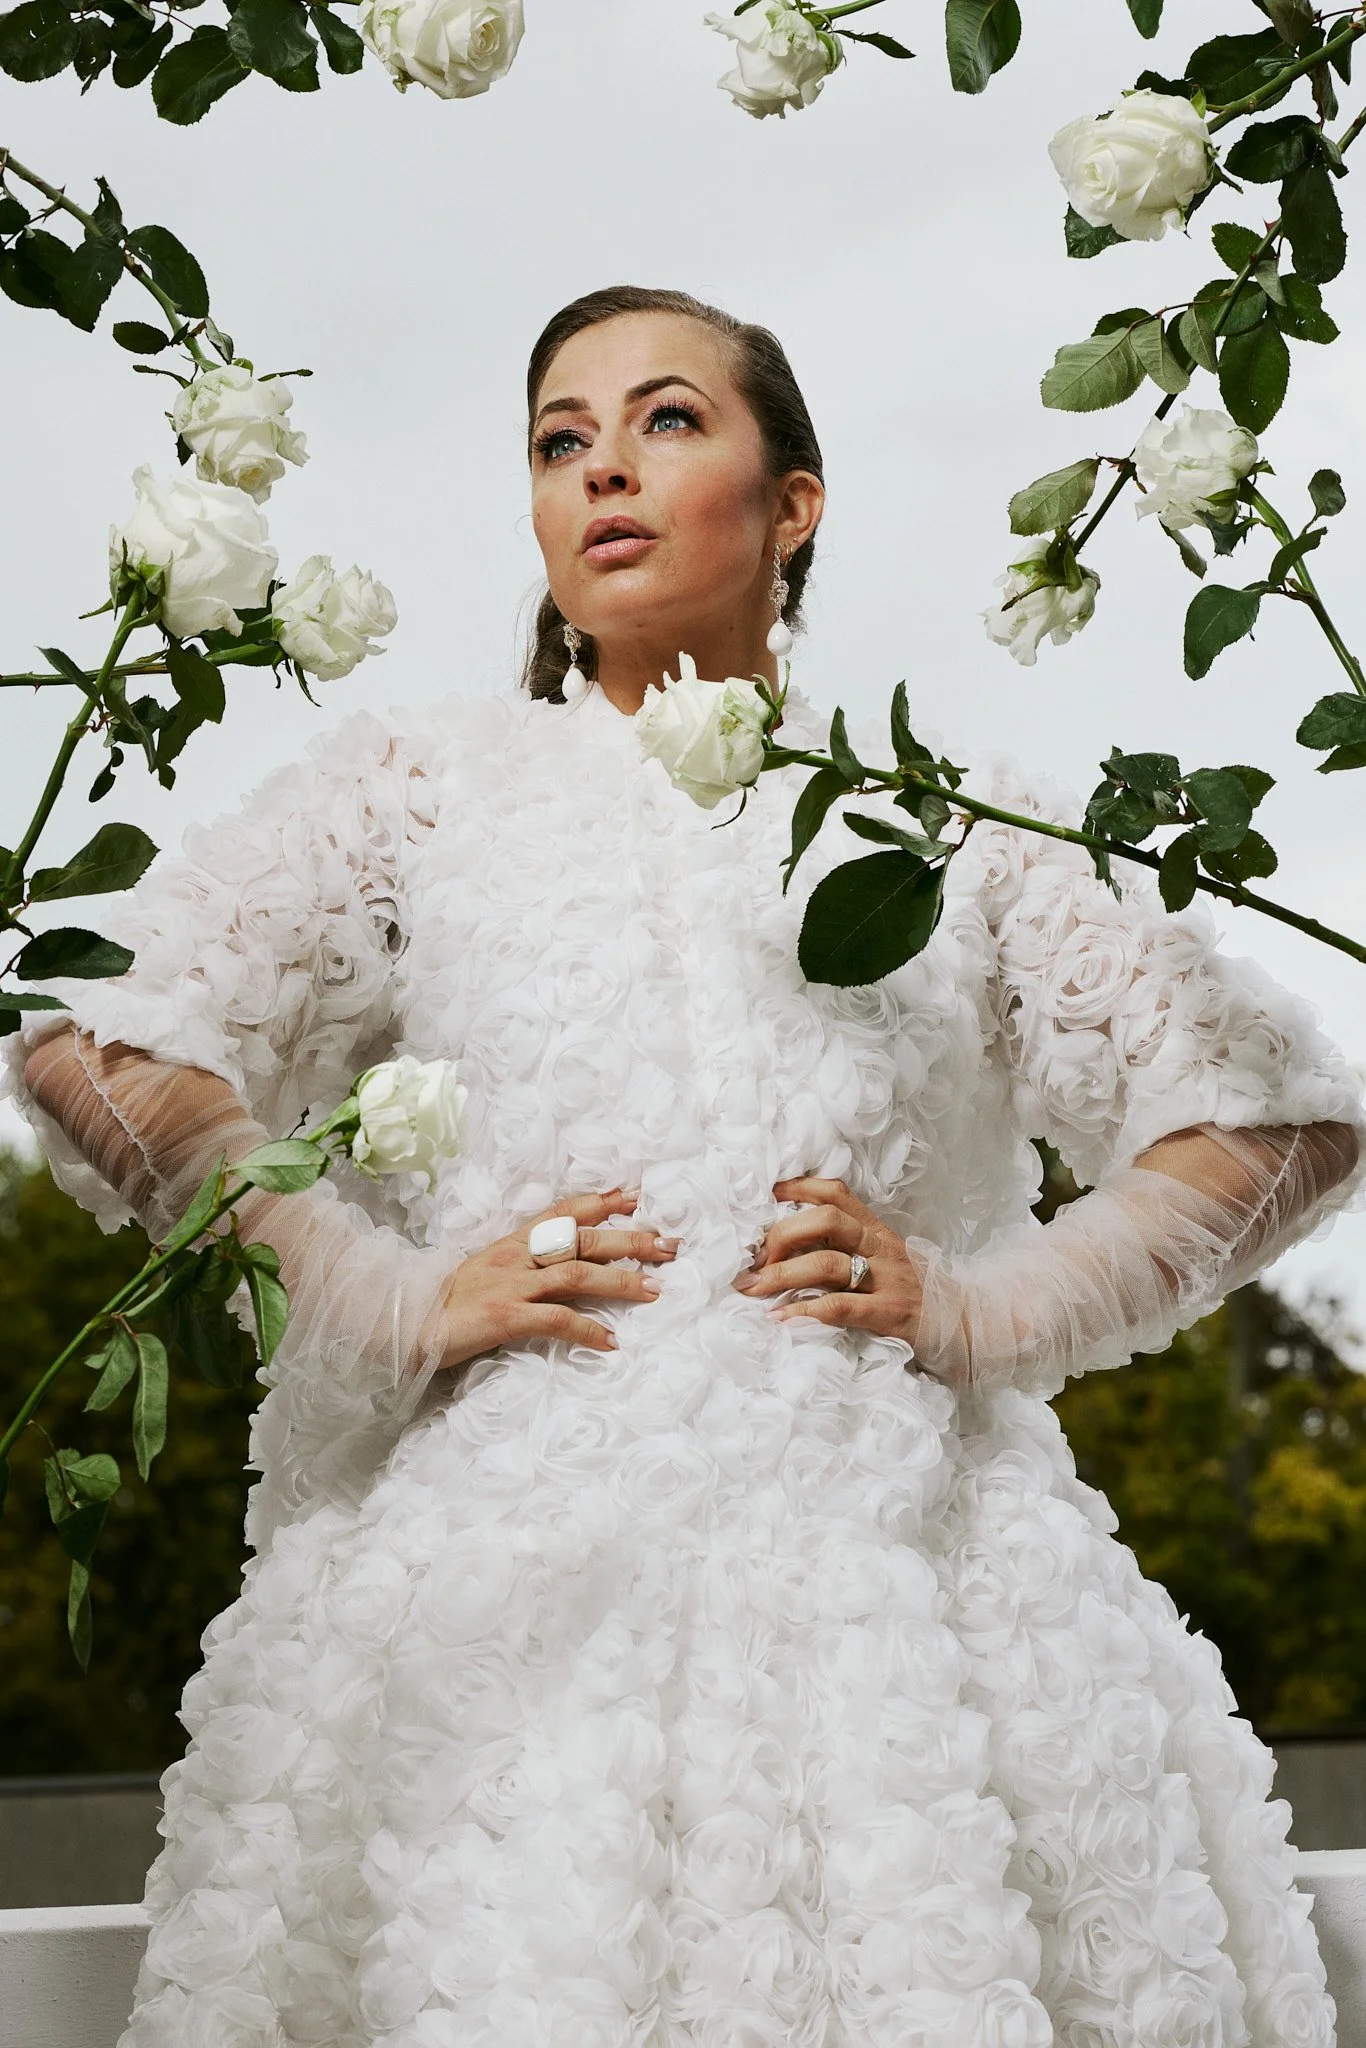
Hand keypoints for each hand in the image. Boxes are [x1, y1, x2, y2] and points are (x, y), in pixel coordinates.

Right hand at [430, 1189, 678, 1371]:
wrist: (408, 1321)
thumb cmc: (448, 1302)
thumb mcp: (487, 1269)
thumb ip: (521, 1262)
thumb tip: (560, 1262)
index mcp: (513, 1243)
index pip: (563, 1212)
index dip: (601, 1201)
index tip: (637, 1196)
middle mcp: (517, 1256)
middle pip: (584, 1239)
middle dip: (630, 1240)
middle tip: (670, 1245)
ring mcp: (512, 1284)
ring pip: (577, 1274)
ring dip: (620, 1281)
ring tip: (654, 1290)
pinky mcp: (506, 1316)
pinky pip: (555, 1319)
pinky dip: (587, 1329)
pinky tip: (611, 1342)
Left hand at [732, 1175, 924, 1338]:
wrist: (964, 1322)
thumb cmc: (913, 1290)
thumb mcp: (884, 1258)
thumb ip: (848, 1246)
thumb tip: (790, 1242)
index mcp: (876, 1230)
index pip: (836, 1193)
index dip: (798, 1187)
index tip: (765, 1196)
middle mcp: (880, 1247)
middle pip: (824, 1220)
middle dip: (782, 1235)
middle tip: (755, 1260)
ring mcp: (885, 1280)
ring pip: (827, 1263)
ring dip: (783, 1274)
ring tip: (753, 1289)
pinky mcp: (889, 1314)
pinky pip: (841, 1307)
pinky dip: (806, 1312)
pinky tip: (782, 1319)